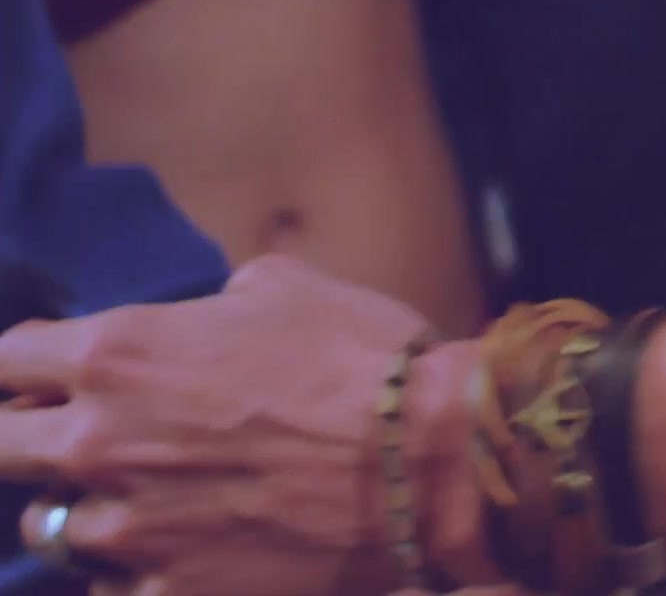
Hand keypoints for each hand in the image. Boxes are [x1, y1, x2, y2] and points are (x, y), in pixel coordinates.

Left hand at [0, 254, 447, 595]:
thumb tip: (202, 314)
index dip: (25, 362)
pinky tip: (189, 548)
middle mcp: (99, 442)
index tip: (48, 371)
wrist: (435, 463)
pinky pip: (114, 587)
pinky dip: (141, 569)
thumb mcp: (287, 288)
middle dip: (25, 437)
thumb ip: (213, 301)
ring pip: (51, 527)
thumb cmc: (366, 360)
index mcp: (118, 353)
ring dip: (89, 508)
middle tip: (78, 438)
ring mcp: (127, 528)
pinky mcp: (167, 593)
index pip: (5, 355)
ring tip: (148, 502)